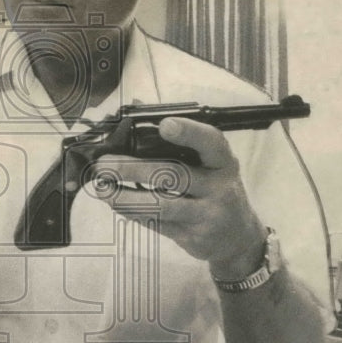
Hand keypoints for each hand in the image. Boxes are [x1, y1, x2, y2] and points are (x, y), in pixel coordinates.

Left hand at [94, 117, 266, 280]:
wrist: (238, 237)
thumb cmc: (215, 189)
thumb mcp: (210, 163)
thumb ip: (178, 139)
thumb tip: (137, 105)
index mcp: (223, 162)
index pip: (210, 143)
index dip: (188, 132)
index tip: (163, 124)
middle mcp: (219, 188)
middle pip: (174, 175)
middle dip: (133, 169)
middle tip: (105, 165)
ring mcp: (207, 215)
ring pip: (161, 205)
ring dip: (126, 197)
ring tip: (103, 189)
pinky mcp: (193, 238)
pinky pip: (158, 224)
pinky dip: (133, 213)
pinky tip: (118, 203)